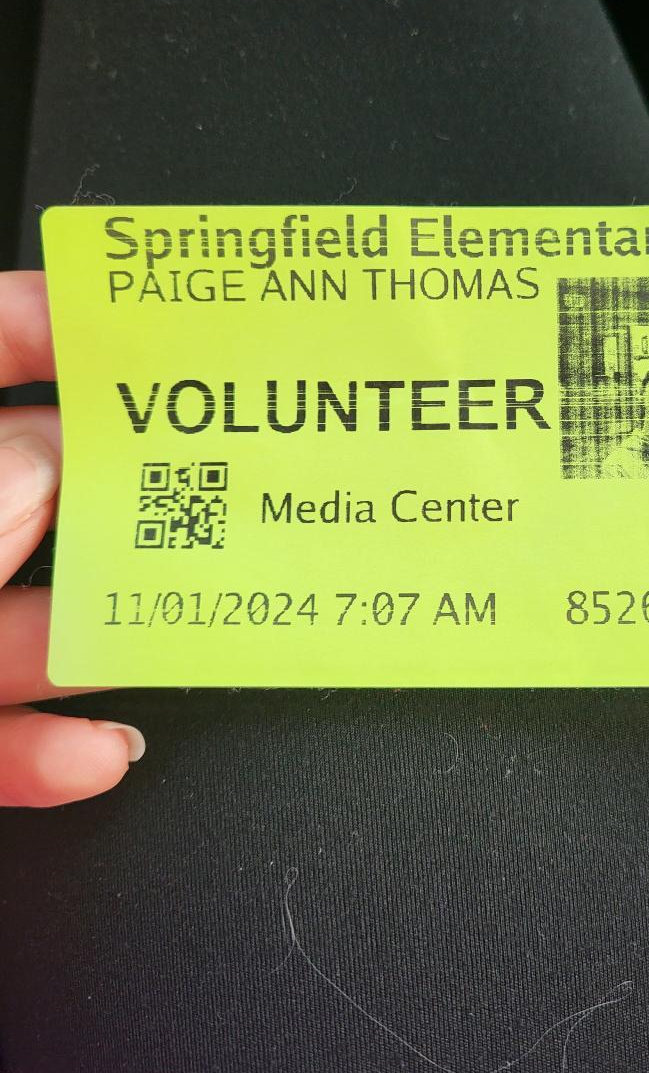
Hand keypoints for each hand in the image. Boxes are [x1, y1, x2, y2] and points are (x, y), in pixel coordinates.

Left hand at [0, 271, 143, 806]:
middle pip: (15, 487)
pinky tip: (101, 750)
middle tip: (204, 475)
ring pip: (9, 617)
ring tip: (182, 620)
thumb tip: (47, 464)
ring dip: (97, 630)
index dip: (45, 322)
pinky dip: (43, 750)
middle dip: (107, 490)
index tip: (139, 323)